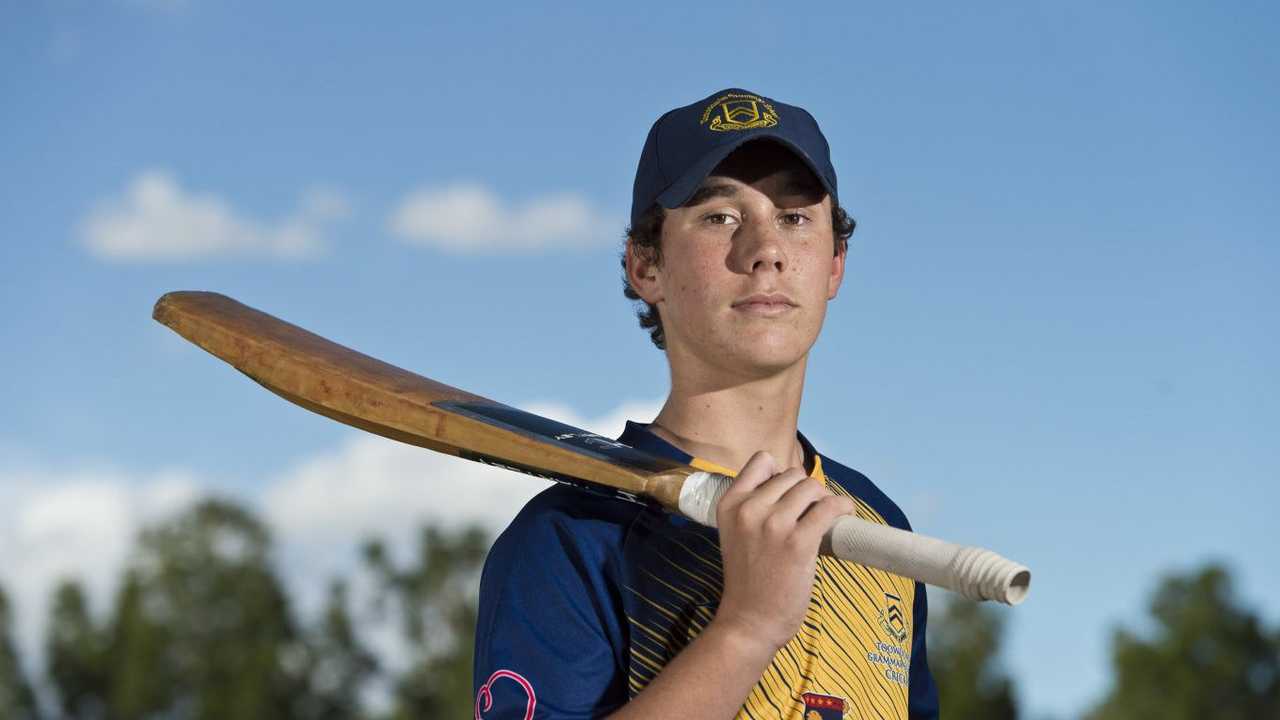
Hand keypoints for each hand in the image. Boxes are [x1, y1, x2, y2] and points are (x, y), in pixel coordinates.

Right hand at [710, 451, 855, 654]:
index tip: (789, 494)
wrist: (749, 621)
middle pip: (792, 475)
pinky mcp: (798, 542)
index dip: (780, 474)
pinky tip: (845, 515)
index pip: (761, 461)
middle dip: (805, 491)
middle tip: (810, 514)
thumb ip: (753, 508)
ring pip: (811, 487)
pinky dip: (843, 507)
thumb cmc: (747, 580)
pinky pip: (830, 507)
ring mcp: (774, 524)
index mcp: (730, 504)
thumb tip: (794, 489)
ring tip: (824, 518)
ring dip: (823, 499)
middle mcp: (749, 509)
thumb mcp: (735, 534)